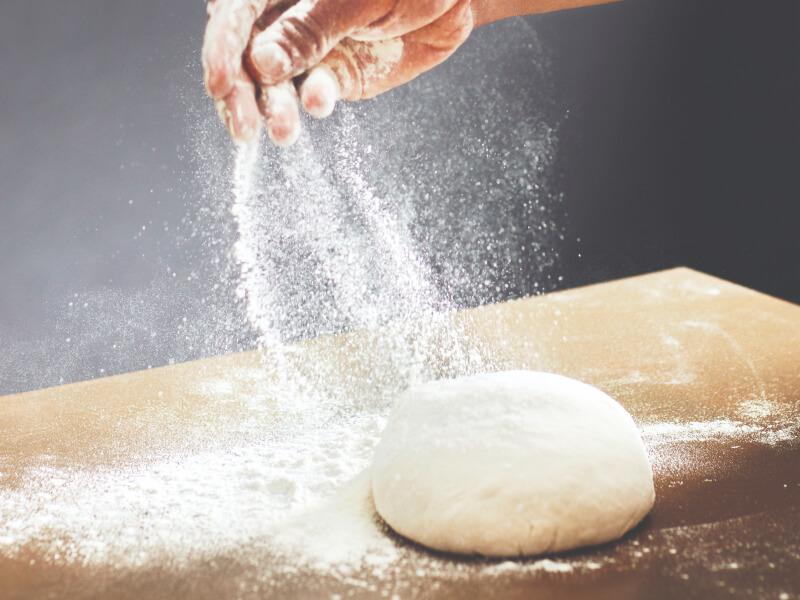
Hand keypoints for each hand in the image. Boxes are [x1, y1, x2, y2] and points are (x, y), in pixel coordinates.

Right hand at [202, 0, 474, 144]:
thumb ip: (309, 28)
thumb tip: (261, 64)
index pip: (234, 13)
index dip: (221, 50)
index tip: (220, 85)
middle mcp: (286, 15)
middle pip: (245, 54)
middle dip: (241, 93)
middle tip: (245, 128)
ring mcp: (311, 48)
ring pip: (276, 83)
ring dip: (274, 108)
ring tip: (283, 132)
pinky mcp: (336, 75)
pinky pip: (316, 92)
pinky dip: (316, 100)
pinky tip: (322, 102)